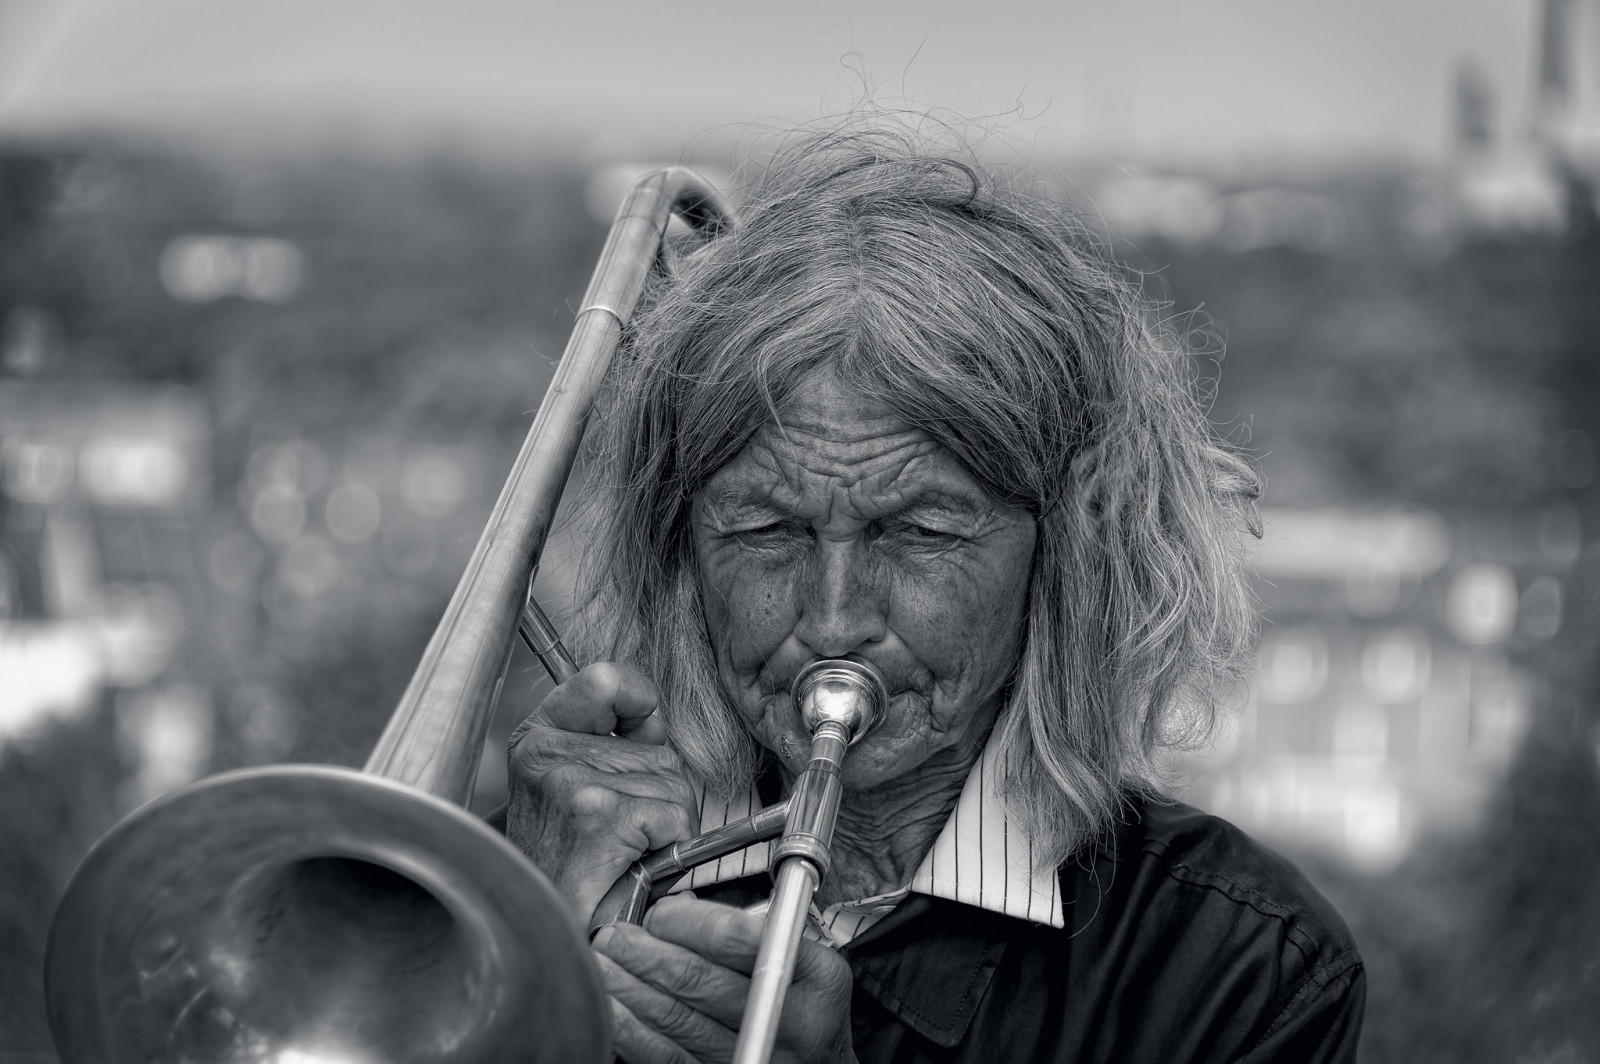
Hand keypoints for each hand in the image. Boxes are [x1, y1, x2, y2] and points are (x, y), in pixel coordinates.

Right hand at [506, 662, 698, 924]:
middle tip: (619, 839)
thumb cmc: (563, 871)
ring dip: (663, 828)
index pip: (604, 681)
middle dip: (658, 797)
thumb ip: (615, 743)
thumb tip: (654, 715)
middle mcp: (548, 755)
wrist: (544, 934)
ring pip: (672, 788)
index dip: (638, 699)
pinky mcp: (598, 817)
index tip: (643, 722)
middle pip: (659, 753)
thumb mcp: (574, 789)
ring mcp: (572, 784)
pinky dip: (667, 848)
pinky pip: (673, 818)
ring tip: (620, 856)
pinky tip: (629, 868)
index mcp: (536, 739)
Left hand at [594, 895, 856, 1063]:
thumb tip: (677, 907)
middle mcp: (795, 1024)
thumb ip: (756, 933)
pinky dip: (633, 1033)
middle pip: (702, 981)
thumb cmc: (805, 1005)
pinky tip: (611, 1011)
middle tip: (612, 936)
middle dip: (646, 954)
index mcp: (818, 977)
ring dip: (630, 989)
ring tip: (600, 964)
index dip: (687, 922)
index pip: (738, 938)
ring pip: (679, 1022)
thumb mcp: (805, 960)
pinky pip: (669, 1059)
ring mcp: (760, 1058)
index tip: (658, 913)